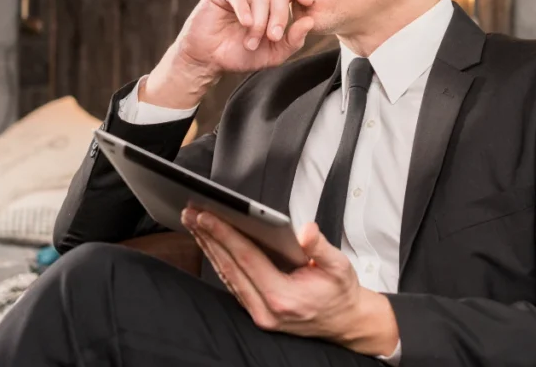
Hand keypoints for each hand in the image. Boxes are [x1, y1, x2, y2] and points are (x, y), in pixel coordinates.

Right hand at [141, 0, 316, 108]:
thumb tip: (309, 22)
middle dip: (280, 16)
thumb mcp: (273, 54)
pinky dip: (245, 10)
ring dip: (259, 23)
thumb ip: (293, 41)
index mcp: (273, 5)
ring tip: (250, 43)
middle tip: (273, 37)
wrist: (209, 60)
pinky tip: (245, 24)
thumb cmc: (240, 55)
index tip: (308, 2)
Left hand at [180, 207, 399, 356]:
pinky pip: (232, 284)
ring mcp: (259, 314)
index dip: (224, 235)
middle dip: (208, 237)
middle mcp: (266, 310)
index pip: (246, 259)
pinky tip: (210, 243)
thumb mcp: (339, 266)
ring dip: (209, 248)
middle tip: (190, 214)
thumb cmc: (340, 293)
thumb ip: (320, 247)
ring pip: (226, 276)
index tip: (207, 216)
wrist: (345, 321)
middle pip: (229, 267)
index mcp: (284, 297)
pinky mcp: (256, 312)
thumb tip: (306, 231)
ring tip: (195, 224)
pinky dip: (219, 261)